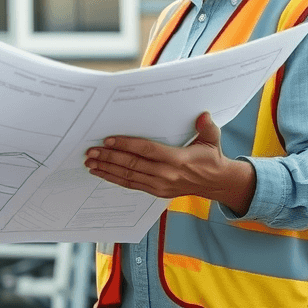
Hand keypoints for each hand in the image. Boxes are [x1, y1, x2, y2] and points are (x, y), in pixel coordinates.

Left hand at [84, 112, 254, 215]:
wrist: (216, 184)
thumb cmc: (211, 158)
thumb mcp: (212, 140)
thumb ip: (207, 128)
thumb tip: (202, 115)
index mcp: (178, 160)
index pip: (147, 151)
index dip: (127, 145)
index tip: (109, 140)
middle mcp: (166, 175)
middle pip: (133, 165)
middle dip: (110, 158)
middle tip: (91, 152)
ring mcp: (160, 185)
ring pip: (128, 177)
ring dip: (107, 169)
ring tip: (90, 162)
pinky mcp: (156, 191)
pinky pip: (131, 185)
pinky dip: (115, 178)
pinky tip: (102, 173)